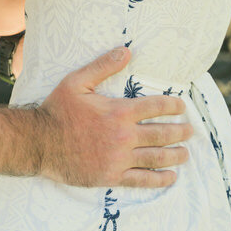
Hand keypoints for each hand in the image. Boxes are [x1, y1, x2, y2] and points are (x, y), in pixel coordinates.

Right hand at [36, 47, 191, 187]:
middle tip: (190, 130)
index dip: (173, 106)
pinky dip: (160, 179)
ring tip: (185, 152)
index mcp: (119, 112)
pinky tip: (171, 177)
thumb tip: (126, 50)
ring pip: (157, 158)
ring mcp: (119, 158)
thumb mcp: (77, 82)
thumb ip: (102, 66)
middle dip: (180, 131)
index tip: (182, 106)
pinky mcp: (112, 176)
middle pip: (162, 134)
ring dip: (176, 155)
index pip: (155, 107)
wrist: (40, 143)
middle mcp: (124, 136)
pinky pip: (142, 179)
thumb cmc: (57, 110)